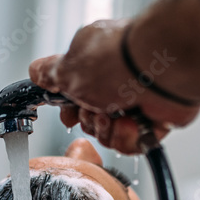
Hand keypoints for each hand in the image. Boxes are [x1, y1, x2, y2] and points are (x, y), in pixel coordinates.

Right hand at [29, 19, 199, 153]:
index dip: (70, 108)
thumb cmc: (117, 62)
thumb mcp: (69, 68)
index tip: (69, 113)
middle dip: (91, 121)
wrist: (162, 70)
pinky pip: (135, 141)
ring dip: (110, 130)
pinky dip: (131, 137)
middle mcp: (117, 77)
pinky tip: (134, 122)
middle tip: (97, 109)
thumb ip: (50, 73)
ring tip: (117, 115)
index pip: (75, 90)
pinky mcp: (158, 115)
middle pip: (92, 118)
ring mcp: (138, 97)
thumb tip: (37, 71)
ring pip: (112, 133)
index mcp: (94, 58)